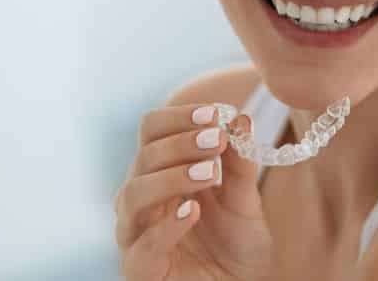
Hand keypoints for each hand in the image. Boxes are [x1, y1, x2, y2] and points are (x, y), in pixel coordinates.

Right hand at [114, 104, 272, 279]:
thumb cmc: (235, 243)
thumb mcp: (245, 198)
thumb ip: (240, 163)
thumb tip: (241, 119)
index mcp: (161, 172)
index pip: (152, 132)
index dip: (179, 117)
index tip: (214, 112)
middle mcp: (142, 199)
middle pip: (144, 156)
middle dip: (182, 142)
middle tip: (217, 140)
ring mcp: (136, 234)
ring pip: (132, 195)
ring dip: (172, 176)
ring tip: (209, 173)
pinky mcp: (140, 269)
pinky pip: (142, 246)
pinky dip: (167, 225)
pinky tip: (193, 211)